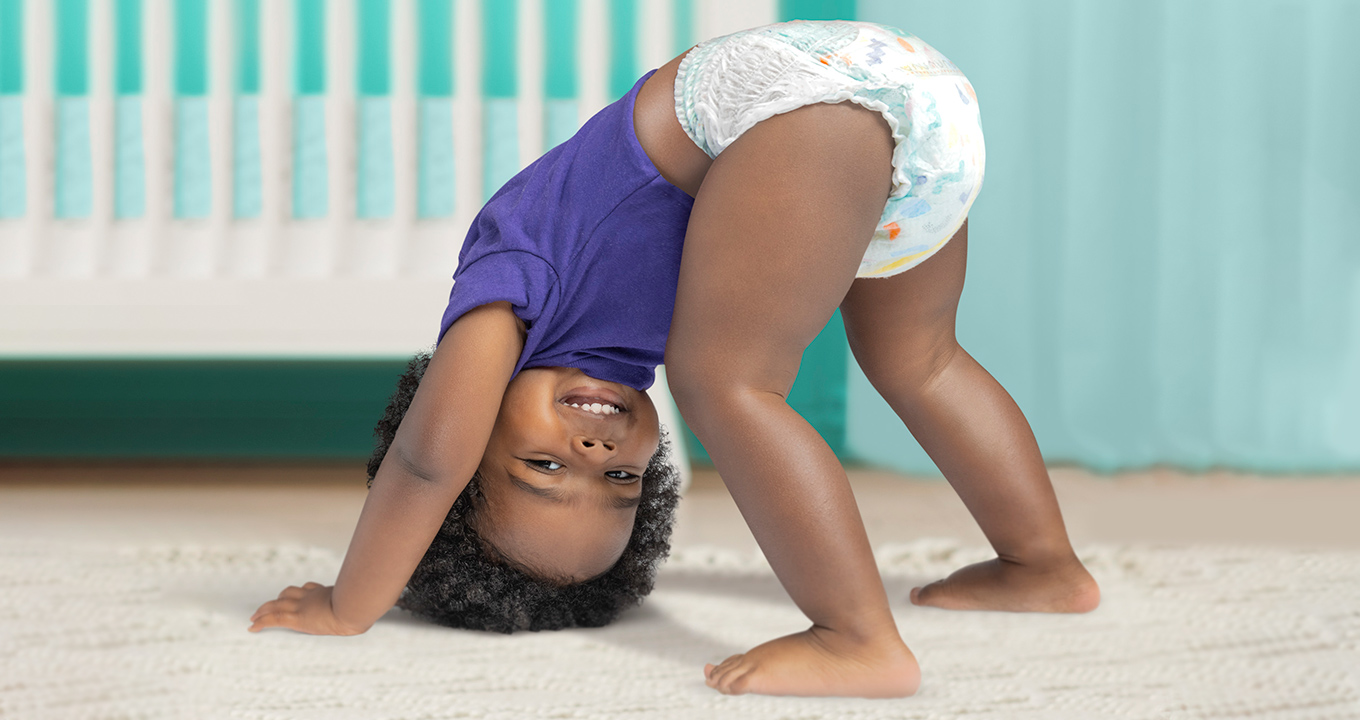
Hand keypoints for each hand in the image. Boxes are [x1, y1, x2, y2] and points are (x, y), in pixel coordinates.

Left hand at [248, 582, 368, 635]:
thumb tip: (397, 587)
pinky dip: (260, 622)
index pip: (310, 590)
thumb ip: (380, 591)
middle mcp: (312, 597)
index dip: (304, 591)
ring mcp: (302, 606)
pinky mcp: (295, 617)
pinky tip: (251, 627)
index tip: (302, 592)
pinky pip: (272, 618)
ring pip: (276, 604)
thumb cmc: (364, 604)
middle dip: (279, 598)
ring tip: (255, 615)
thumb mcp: (372, 598)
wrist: (353, 609)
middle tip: (270, 603)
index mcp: (327, 594)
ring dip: (265, 609)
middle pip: (290, 593)